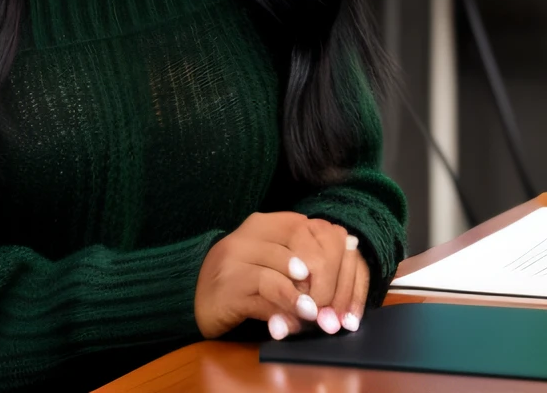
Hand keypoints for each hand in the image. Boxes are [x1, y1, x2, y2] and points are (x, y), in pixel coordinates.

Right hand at [194, 211, 361, 339]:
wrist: (195, 297)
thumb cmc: (243, 280)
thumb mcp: (274, 262)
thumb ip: (304, 255)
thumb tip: (350, 245)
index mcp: (267, 222)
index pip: (311, 228)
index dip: (334, 258)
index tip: (344, 287)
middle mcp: (250, 232)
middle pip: (302, 246)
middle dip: (323, 282)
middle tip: (332, 310)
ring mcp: (236, 256)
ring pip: (283, 270)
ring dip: (305, 298)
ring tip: (317, 317)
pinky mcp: (228, 283)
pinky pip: (264, 293)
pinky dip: (283, 309)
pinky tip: (291, 324)